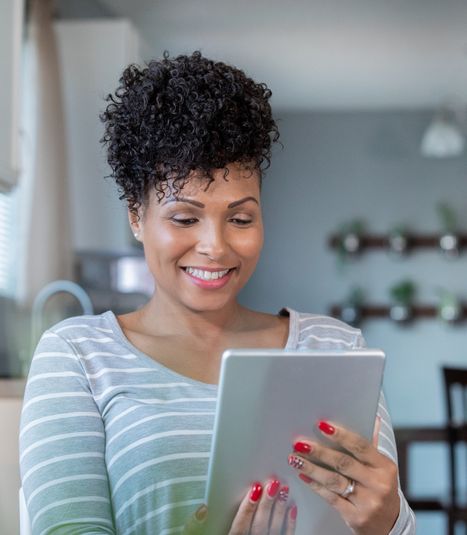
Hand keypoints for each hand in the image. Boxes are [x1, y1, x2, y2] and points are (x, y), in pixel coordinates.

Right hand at [182, 479, 296, 534]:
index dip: (248, 508)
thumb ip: (196, 528)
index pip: (240, 528)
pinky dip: (290, 524)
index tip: (255, 489)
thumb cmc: (217, 534)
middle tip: (273, 484)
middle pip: (259, 527)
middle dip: (267, 505)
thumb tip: (202, 510)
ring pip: (274, 531)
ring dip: (280, 511)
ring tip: (284, 490)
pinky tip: (292, 509)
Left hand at [287, 418, 399, 534]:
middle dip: (319, 451)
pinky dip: (315, 485)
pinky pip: (331, 498)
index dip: (341, 435)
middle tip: (300, 443)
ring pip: (334, 481)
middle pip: (344, 463)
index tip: (321, 425)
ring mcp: (367, 502)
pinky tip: (303, 476)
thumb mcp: (381, 467)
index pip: (361, 446)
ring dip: (312, 468)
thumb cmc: (380, 488)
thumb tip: (374, 418)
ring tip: (295, 458)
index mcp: (385, 467)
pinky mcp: (355, 517)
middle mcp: (378, 484)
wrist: (390, 524)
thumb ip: (372, 444)